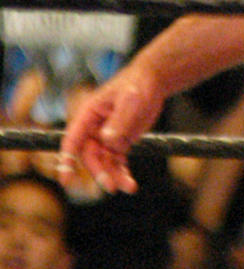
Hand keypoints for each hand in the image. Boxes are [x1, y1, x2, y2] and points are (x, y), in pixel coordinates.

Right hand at [58, 65, 164, 196]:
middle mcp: (94, 128)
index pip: (72, 140)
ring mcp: (107, 137)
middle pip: (89, 156)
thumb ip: (119, 120)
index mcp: (88, 114)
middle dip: (98, 172)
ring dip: (113, 176)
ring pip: (104, 162)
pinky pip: (117, 162)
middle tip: (110, 186)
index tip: (65, 179)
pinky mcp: (120, 142)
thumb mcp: (130, 100)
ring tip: (128, 187)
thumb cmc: (137, 85)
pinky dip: (123, 173)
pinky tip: (130, 185)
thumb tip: (107, 140)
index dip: (66, 160)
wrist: (153, 82)